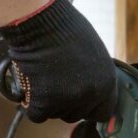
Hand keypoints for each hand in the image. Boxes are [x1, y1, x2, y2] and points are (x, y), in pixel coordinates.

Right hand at [0, 0, 117, 123]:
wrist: (41, 23)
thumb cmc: (65, 30)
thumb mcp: (95, 54)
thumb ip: (97, 76)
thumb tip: (96, 91)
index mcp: (107, 83)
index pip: (103, 112)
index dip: (89, 108)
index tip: (79, 103)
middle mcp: (91, 95)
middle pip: (77, 115)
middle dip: (66, 104)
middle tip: (55, 82)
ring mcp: (68, 100)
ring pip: (56, 114)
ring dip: (48, 102)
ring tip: (44, 76)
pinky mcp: (44, 103)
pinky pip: (36, 115)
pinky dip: (31, 103)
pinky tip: (32, 84)